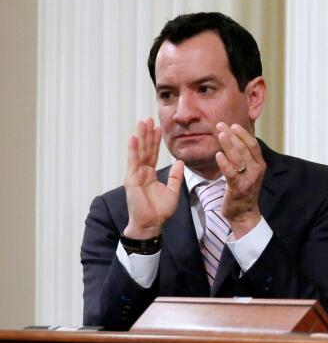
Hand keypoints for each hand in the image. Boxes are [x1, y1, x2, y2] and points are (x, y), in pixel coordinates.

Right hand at [123, 118, 183, 238]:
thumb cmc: (160, 210)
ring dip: (140, 137)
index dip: (155, 141)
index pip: (153, 153)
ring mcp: (135, 175)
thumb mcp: (173, 190)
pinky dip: (133, 150)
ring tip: (141, 122)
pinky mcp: (131, 180)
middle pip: (145, 149)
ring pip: (138, 152)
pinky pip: (133, 162)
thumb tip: (180, 162)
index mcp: (150, 174)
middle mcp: (141, 172)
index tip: (158, 127)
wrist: (151, 224)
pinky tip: (133, 138)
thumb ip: (176, 176)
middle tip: (148, 118)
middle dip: (147, 134)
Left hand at [214, 122, 265, 237]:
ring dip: (229, 144)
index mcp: (260, 164)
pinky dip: (224, 163)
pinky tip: (218, 155)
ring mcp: (248, 179)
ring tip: (220, 134)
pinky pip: (231, 173)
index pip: (252, 144)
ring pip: (238, 158)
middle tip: (221, 125)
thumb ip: (244, 158)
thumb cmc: (243, 190)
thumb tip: (235, 140)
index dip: (243, 133)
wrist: (244, 214)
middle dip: (232, 135)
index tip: (232, 124)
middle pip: (244, 148)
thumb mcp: (248, 172)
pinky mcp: (238, 188)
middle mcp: (257, 170)